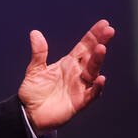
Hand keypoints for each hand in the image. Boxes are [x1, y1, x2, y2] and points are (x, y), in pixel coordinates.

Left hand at [18, 19, 114, 133]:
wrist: (29, 114)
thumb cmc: (34, 92)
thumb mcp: (35, 70)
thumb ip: (39, 53)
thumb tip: (35, 33)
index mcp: (69, 64)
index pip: (84, 47)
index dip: (93, 35)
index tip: (104, 24)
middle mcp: (77, 74)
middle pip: (92, 56)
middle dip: (100, 43)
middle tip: (109, 30)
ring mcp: (80, 88)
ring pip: (92, 72)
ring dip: (98, 61)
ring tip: (101, 48)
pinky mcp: (79, 103)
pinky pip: (91, 94)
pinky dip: (96, 87)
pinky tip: (101, 78)